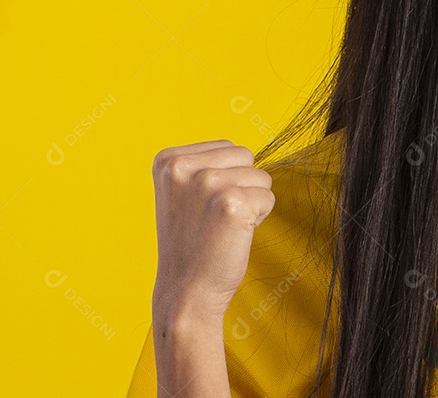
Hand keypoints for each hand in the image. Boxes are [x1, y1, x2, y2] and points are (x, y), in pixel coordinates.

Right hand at [151, 140, 274, 324]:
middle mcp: (184, 167)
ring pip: (261, 177)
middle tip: (215, 217)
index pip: (227, 146)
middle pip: (246, 156)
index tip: (202, 205)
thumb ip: (204, 164)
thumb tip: (245, 151)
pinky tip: (234, 234)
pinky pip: (269, 197)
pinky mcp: (231, 203)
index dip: (226, 176)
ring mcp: (207, 183)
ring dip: (251, 202)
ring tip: (223, 226)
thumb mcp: (182, 192)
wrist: (185, 290)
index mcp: (168, 159)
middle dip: (241, 185)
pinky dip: (260, 217)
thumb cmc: (191, 241)